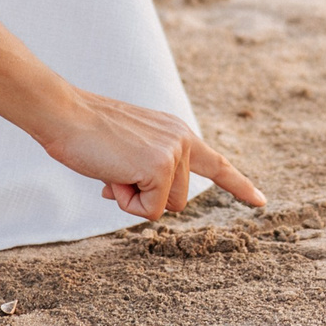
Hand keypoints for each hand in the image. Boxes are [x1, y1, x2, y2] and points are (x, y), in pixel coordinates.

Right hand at [37, 89, 267, 220]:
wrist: (64, 114)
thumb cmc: (85, 132)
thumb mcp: (123, 151)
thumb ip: (141, 171)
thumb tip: (137, 198)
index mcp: (176, 133)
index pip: (216, 163)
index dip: (238, 185)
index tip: (261, 201)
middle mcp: (183, 139)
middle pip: (177, 201)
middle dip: (144, 196)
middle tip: (115, 169)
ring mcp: (175, 151)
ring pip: (164, 207)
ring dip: (133, 198)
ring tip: (113, 167)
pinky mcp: (162, 166)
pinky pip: (149, 211)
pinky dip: (126, 202)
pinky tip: (112, 174)